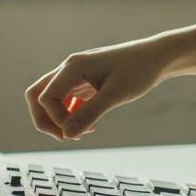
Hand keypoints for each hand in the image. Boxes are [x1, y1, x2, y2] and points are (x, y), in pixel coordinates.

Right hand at [25, 38, 169, 140]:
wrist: (157, 58)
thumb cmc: (139, 70)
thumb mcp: (116, 94)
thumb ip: (90, 113)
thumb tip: (67, 134)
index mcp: (72, 67)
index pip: (45, 98)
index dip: (57, 119)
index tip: (81, 131)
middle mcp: (70, 69)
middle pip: (37, 96)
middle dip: (45, 120)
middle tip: (65, 137)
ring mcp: (77, 75)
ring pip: (51, 99)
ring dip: (60, 118)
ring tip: (84, 131)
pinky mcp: (86, 82)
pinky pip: (67, 100)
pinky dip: (72, 114)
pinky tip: (91, 123)